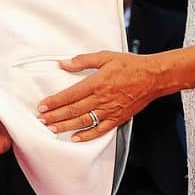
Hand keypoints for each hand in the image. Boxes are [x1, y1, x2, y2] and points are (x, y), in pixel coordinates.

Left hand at [37, 50, 161, 140]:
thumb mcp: (106, 56)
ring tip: (52, 129)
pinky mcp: (117, 118)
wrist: (153, 77)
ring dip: (65, 126)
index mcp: (97, 83)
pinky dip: (87, 136)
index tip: (42, 106)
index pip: (70, 95)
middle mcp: (101, 99)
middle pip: (73, 110)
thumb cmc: (131, 66)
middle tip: (41, 120)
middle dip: (55, 116)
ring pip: (83, 122)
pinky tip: (75, 138)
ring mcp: (109, 111)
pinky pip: (99, 130)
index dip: (54, 102)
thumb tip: (65, 63)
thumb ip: (84, 61)